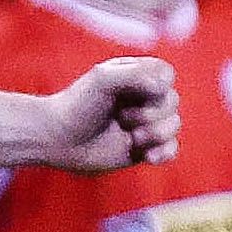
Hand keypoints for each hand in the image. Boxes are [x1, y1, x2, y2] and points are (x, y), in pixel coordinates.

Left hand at [38, 57, 178, 170]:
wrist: (57, 139)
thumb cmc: (77, 104)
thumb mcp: (102, 79)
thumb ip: (135, 74)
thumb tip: (164, 87)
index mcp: (136, 75)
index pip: (166, 75)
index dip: (157, 86)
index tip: (132, 92)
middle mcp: (143, 98)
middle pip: (172, 101)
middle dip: (150, 113)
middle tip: (121, 117)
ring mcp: (145, 123)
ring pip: (174, 125)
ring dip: (154, 133)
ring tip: (131, 137)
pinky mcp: (143, 147)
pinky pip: (170, 149)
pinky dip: (165, 152)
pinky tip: (149, 156)